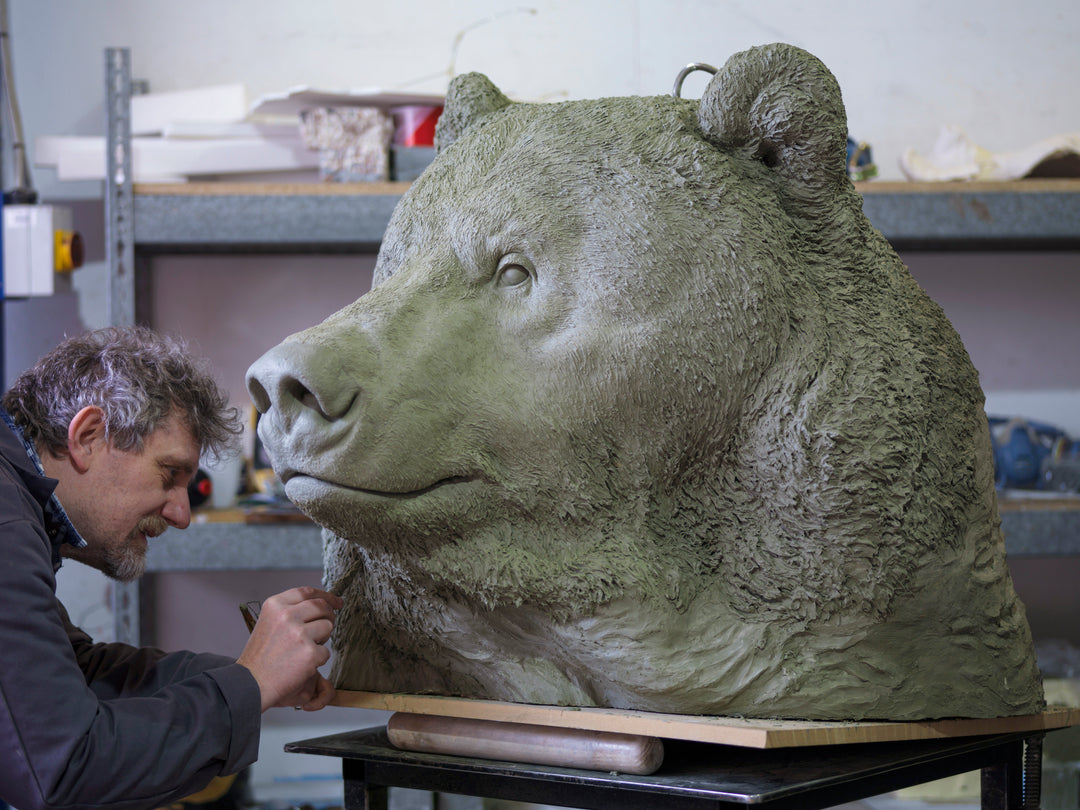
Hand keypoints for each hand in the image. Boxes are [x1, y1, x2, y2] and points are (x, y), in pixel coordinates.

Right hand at [236, 586, 343, 711]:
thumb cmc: (259, 658)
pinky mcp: (309, 652)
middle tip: (326, 626)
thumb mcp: (268, 623)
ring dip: (322, 639)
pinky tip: (301, 665)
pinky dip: (318, 660)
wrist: (250, 684)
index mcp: (275, 605)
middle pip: (321, 606)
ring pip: (327, 626)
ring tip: (303, 650)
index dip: (325, 596)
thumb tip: (319, 605)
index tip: (336, 601)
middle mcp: (287, 616)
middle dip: (329, 615)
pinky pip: (325, 652)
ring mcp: (299, 634)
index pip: (306, 592)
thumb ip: (290, 612)